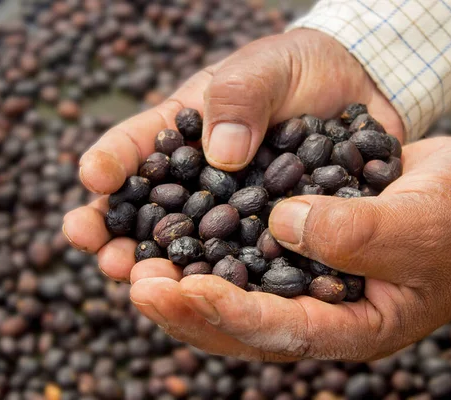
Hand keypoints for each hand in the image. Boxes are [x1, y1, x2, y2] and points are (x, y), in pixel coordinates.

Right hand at [63, 28, 400, 278]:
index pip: (135, 147)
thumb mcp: (265, 69)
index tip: (94, 176)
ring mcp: (231, 216)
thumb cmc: (299, 72)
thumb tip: (223, 153)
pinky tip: (214, 299)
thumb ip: (241, 98)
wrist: (356, 94)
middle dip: (121, 237)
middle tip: (108, 257)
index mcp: (182, 134)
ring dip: (165, 272)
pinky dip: (225, 284)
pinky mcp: (267, 241)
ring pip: (189, 249)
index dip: (111, 162)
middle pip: (147, 213)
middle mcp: (198, 182)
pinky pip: (243, 266)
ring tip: (144, 287)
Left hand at [128, 137, 450, 360]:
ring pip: (236, 293)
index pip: (283, 331)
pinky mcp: (301, 245)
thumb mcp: (420, 227)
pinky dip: (211, 246)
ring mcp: (310, 281)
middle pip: (245, 323)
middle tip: (137, 285)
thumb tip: (281, 224)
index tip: (181, 291)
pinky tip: (176, 232)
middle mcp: (324, 310)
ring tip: (137, 264)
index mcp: (356, 327)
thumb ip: (355, 233)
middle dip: (189, 307)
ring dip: (187, 281)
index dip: (230, 312)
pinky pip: (248, 255)